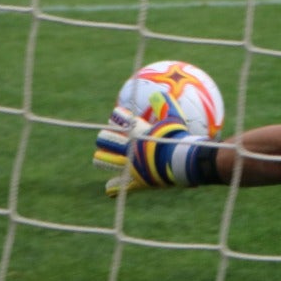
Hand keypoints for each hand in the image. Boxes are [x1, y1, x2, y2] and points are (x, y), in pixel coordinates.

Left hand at [94, 91, 211, 196]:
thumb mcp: (175, 118)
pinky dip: (114, 187)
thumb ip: (166, 105)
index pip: (122, 121)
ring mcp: (131, 165)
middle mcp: (130, 148)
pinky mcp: (137, 181)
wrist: (183, 160)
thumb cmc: (178, 137)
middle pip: (108, 141)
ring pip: (108, 161)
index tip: (116, 115)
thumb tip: (158, 92)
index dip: (118, 116)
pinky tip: (108, 188)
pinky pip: (121, 186)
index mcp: (137, 132)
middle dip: (104, 138)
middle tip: (103, 137)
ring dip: (103, 158)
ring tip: (98, 157)